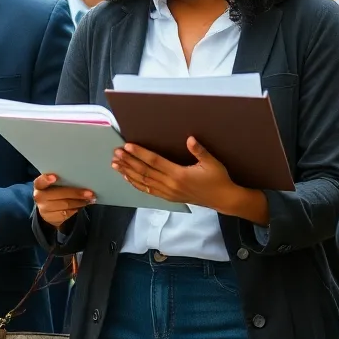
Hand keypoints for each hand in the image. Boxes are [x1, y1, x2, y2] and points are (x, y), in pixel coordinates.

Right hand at [33, 173, 95, 229]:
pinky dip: (77, 209)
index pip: (40, 182)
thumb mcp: (52, 185)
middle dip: (76, 193)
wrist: (47, 210)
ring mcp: (45, 209)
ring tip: (89, 199)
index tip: (54, 177)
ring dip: (80, 202)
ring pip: (66, 205)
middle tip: (89, 193)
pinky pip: (67, 213)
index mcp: (39, 186)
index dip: (46, 179)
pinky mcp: (52, 218)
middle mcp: (39, 198)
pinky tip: (83, 205)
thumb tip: (80, 179)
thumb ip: (61, 181)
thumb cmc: (53, 192)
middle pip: (59, 194)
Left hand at [114, 138, 235, 207]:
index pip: (155, 162)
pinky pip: (148, 191)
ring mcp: (168, 192)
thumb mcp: (212, 163)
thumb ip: (199, 151)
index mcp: (179, 174)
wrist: (223, 199)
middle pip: (145, 172)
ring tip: (115, 164)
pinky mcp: (168, 197)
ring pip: (143, 182)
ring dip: (128, 172)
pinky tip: (127, 177)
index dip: (140, 154)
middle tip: (116, 153)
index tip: (128, 146)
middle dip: (129, 162)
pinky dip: (136, 184)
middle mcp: (170, 184)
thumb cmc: (218, 179)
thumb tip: (190, 138)